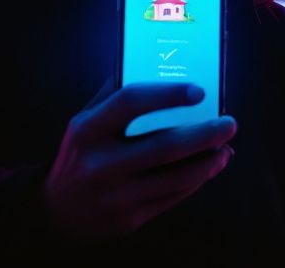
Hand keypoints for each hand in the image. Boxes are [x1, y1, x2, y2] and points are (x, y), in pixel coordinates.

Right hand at [42, 80, 236, 240]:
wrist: (56, 211)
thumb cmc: (79, 155)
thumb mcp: (83, 122)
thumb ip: (112, 96)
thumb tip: (152, 66)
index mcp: (87, 130)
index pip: (131, 102)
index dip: (168, 94)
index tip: (199, 91)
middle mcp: (100, 163)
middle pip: (164, 145)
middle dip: (205, 134)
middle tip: (229, 123)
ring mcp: (115, 195)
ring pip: (176, 177)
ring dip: (208, 161)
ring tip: (225, 147)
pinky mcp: (129, 219)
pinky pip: (173, 197)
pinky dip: (197, 181)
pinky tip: (209, 168)